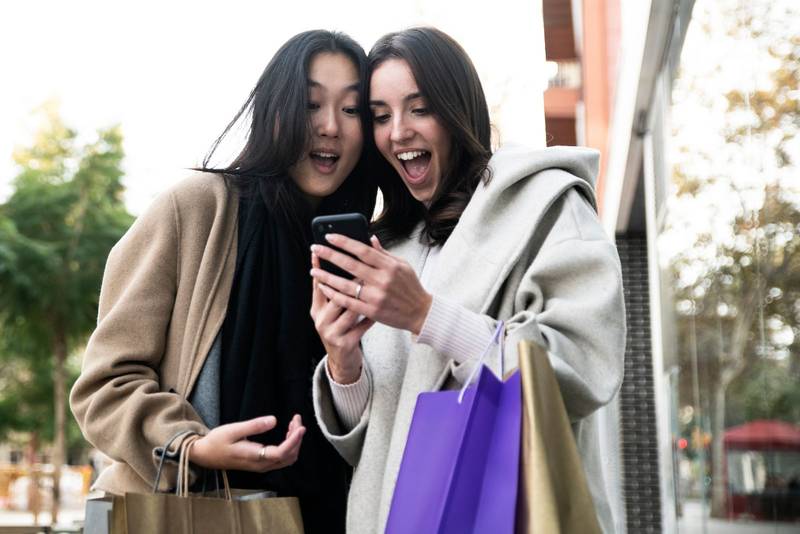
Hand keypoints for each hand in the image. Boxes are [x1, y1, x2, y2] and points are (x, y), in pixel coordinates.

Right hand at [191, 414, 304, 472]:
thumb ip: (254, 426)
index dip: (294, 441)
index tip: (301, 426)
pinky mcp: (261, 463)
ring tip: (293, 424)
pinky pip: (281, 458)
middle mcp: (261, 465)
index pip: (281, 453)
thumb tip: (274, 420)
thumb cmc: (217, 441)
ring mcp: (261, 466)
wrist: (205, 455)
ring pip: (287, 458)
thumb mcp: (233, 430)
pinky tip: (287, 433)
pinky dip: (289, 445)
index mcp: (254, 457)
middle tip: (296, 419)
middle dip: (297, 438)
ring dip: (294, 442)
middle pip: (289, 456)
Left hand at [310, 234, 432, 334]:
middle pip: (350, 265)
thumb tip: (370, 238)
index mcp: (389, 266)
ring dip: (326, 276)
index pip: (362, 250)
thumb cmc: (411, 287)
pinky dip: (333, 294)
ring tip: (314, 270)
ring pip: (345, 284)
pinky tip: (324, 288)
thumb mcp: (402, 265)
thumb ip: (384, 253)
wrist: (420, 313)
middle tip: (315, 248)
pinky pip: (347, 302)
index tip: (329, 237)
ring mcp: (376, 296)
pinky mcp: (371, 311)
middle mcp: (382, 280)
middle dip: (329, 255)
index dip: (344, 242)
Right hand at [310, 252, 372, 383]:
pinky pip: (362, 326)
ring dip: (363, 296)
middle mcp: (321, 320)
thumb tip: (339, 260)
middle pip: (334, 296)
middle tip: (362, 266)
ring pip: (349, 310)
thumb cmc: (340, 329)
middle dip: (349, 280)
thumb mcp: (332, 312)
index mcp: (317, 310)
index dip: (320, 270)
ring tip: (374, 284)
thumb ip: (335, 289)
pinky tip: (380, 308)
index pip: (318, 286)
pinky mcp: (346, 343)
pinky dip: (371, 316)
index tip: (323, 253)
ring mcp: (332, 333)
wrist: (342, 360)